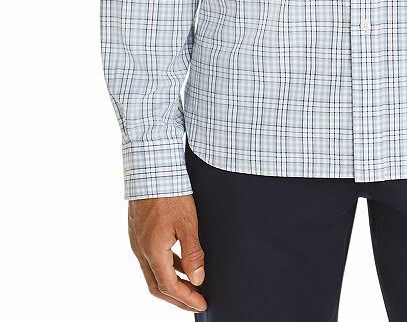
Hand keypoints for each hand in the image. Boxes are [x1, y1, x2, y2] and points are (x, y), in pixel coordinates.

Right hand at [128, 195, 206, 312]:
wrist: (151, 168)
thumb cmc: (170, 192)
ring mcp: (137, 241)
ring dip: (171, 283)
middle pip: (156, 286)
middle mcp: (141, 250)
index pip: (169, 287)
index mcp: (153, 251)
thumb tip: (198, 279)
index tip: (202, 304)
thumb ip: (192, 253)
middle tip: (196, 302)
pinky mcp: (139, 232)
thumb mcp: (188, 223)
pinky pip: (151, 259)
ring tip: (191, 286)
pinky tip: (179, 262)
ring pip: (152, 273)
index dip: (186, 298)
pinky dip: (166, 267)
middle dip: (177, 298)